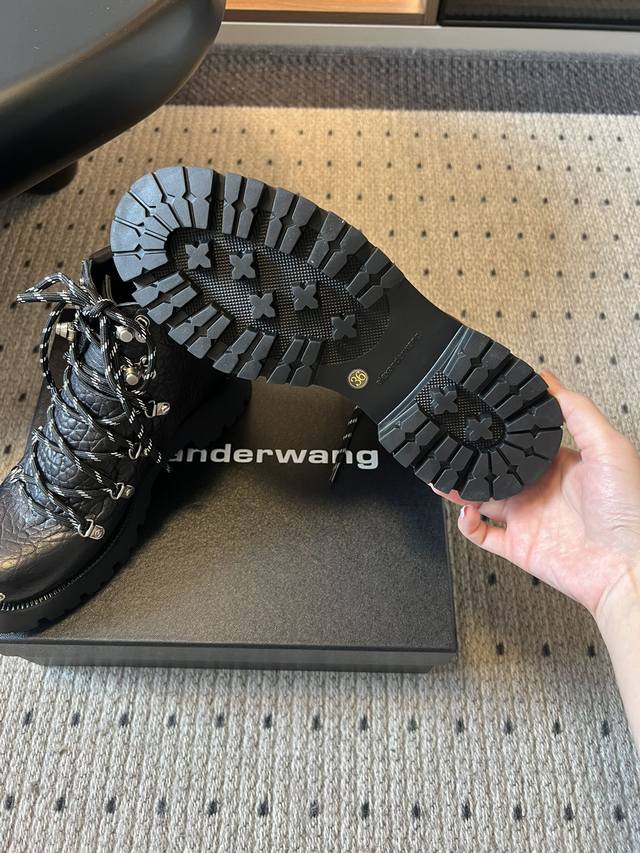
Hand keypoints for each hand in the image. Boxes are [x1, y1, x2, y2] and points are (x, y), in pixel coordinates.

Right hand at [433, 371, 639, 618]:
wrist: (628, 567)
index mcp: (559, 465)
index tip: (482, 414)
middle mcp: (540, 490)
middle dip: (471, 459)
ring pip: (481, 499)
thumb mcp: (609, 448)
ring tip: (445, 476)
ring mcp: (527, 518)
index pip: (521, 442)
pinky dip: (466, 525)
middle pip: (494, 469)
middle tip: (452, 446)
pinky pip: (482, 535)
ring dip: (460, 488)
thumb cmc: (631, 511)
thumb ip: (578, 413)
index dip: (500, 430)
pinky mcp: (518, 546)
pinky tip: (466, 512)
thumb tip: (551, 382)